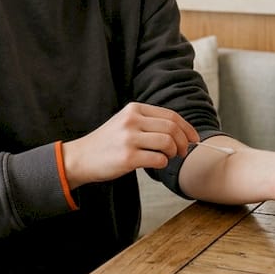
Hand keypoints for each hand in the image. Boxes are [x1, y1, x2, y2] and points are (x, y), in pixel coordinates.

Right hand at [63, 102, 198, 186]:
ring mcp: (129, 139)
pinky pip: (158, 159)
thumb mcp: (125, 123)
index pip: (170, 115)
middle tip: (182, 152)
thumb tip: (180, 131)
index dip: (187, 128)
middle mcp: (132, 121)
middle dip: (183, 142)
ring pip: (168, 143)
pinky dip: (163, 163)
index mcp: (134, 109)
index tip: (193, 138)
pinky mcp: (127, 158)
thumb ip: (148, 122)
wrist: (81, 157)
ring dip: (174, 153)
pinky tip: (155, 164)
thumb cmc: (107, 143)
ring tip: (168, 158)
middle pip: (172, 128)